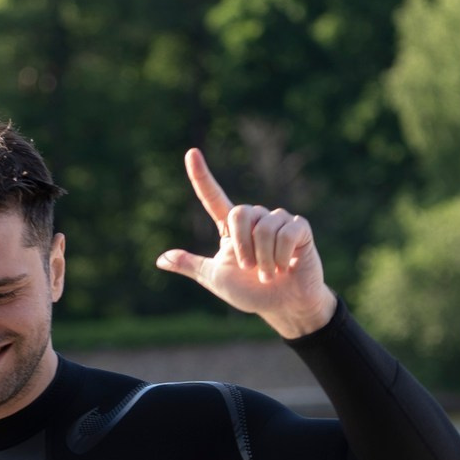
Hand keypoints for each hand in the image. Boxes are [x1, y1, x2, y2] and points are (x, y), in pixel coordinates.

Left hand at [155, 148, 337, 339]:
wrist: (284, 306)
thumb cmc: (251, 292)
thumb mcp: (216, 279)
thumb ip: (192, 265)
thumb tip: (160, 260)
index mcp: (231, 229)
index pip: (213, 198)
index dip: (201, 177)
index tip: (191, 153)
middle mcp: (254, 219)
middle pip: (240, 213)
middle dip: (243, 247)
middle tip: (250, 269)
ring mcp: (278, 220)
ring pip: (263, 228)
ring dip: (264, 259)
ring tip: (270, 274)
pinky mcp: (299, 227)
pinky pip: (285, 233)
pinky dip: (282, 255)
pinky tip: (285, 267)